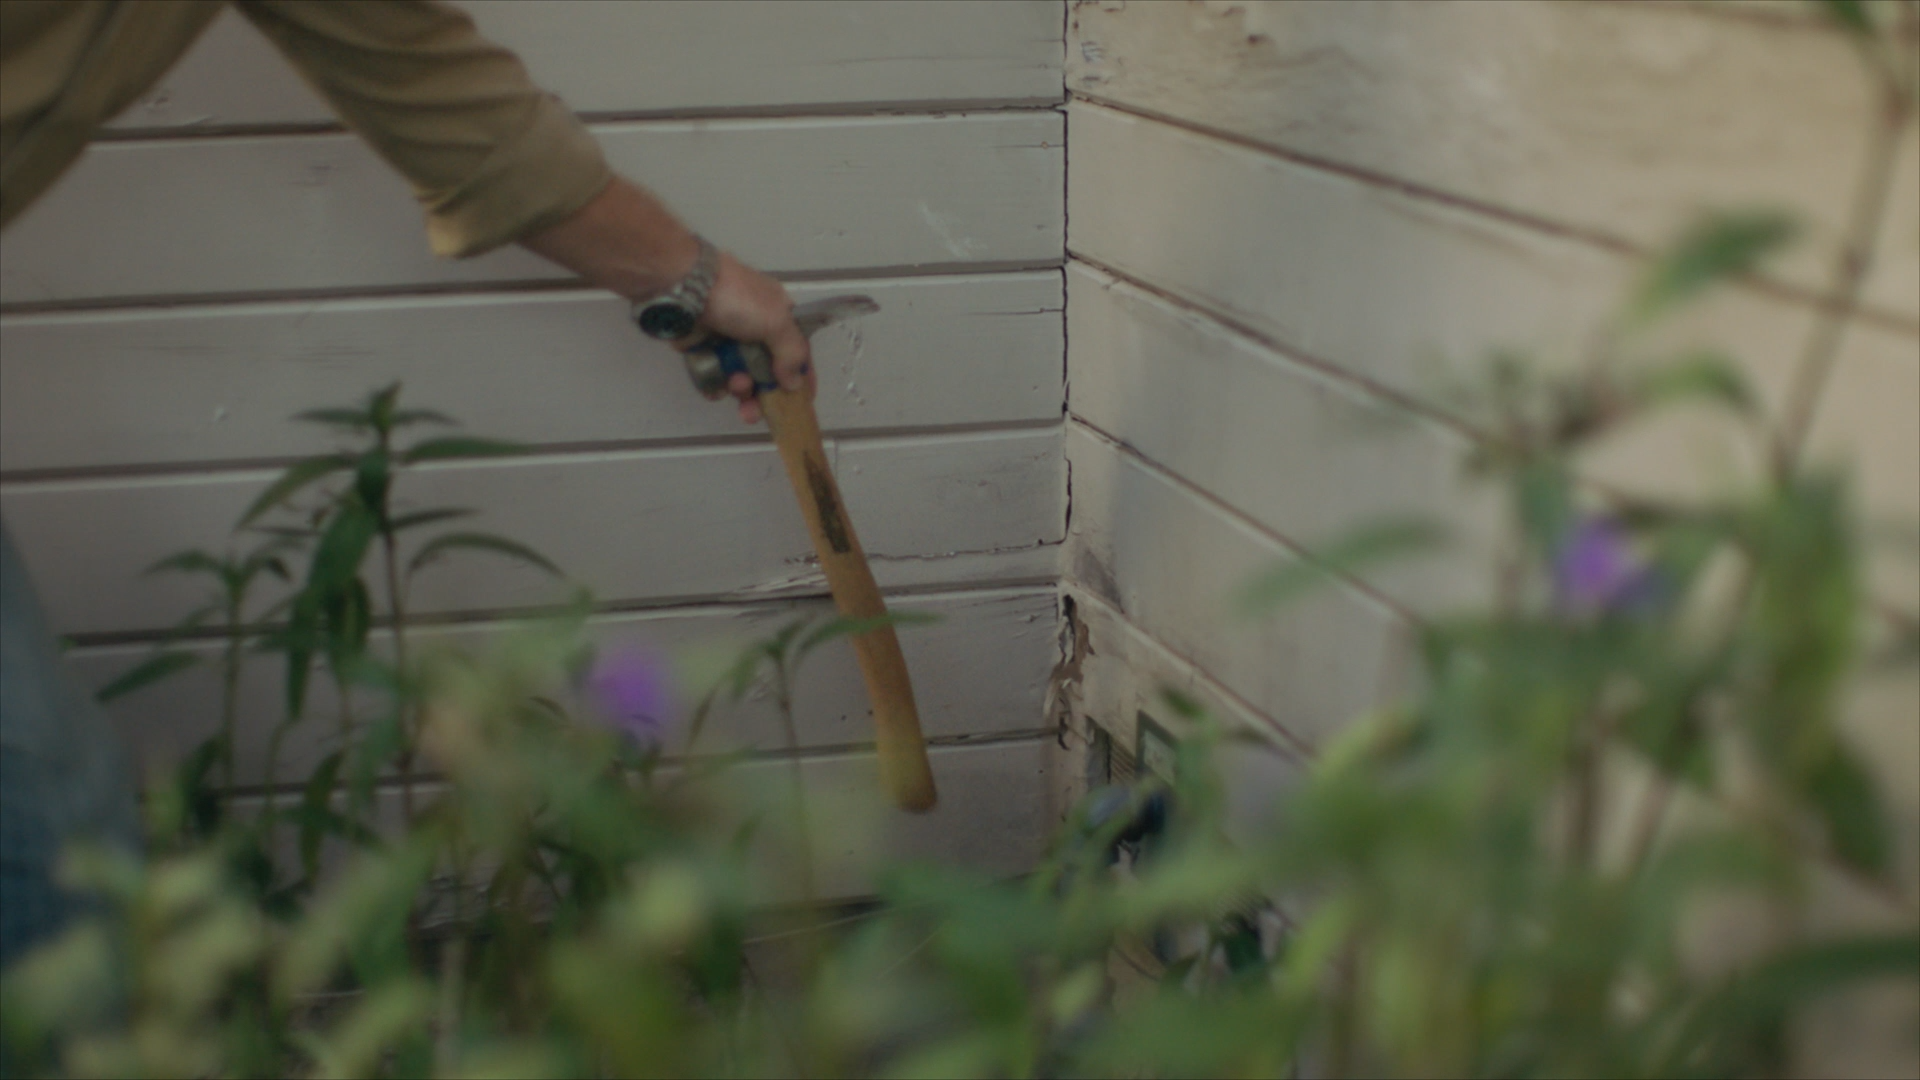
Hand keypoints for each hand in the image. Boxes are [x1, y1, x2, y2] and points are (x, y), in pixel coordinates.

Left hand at [680, 252, 813, 424]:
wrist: (685, 286)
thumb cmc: (737, 300)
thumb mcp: (776, 322)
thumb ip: (792, 354)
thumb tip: (795, 383)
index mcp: (778, 315)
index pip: (796, 351)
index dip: (801, 377)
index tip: (801, 403)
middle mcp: (755, 328)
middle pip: (766, 371)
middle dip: (762, 393)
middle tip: (754, 411)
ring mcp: (727, 339)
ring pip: (740, 376)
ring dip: (739, 388)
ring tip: (733, 384)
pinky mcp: (703, 348)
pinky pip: (714, 375)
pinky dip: (714, 385)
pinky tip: (714, 388)